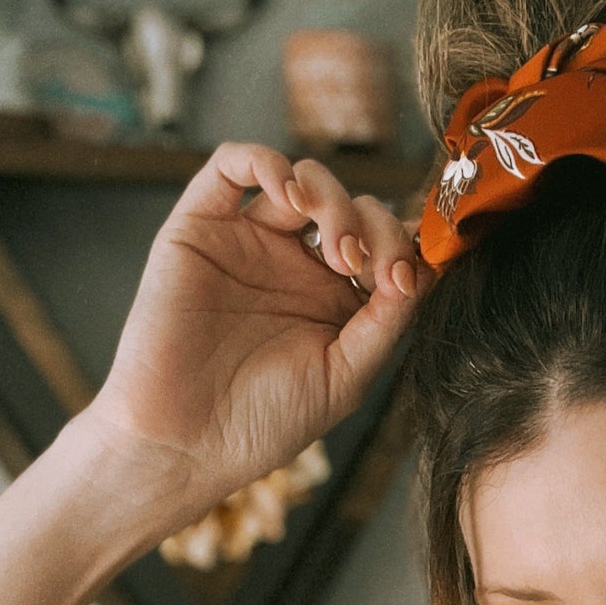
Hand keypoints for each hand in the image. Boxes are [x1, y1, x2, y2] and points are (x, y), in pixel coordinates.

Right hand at [83, 142, 432, 524]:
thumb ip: (386, 320)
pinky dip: (267, 162)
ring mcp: (249, 242)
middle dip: (369, 224)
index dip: (401, 247)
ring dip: (330, 196)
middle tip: (358, 264)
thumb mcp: (347, 375)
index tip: (402, 279)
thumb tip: (420, 267)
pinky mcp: (200, 227)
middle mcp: (295, 265)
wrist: (185, 442)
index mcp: (335, 300)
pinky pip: (233, 165)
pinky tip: (290, 194)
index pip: (383, 245)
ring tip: (332, 245)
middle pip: (350, 207)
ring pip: (302, 179)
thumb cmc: (263, 422)